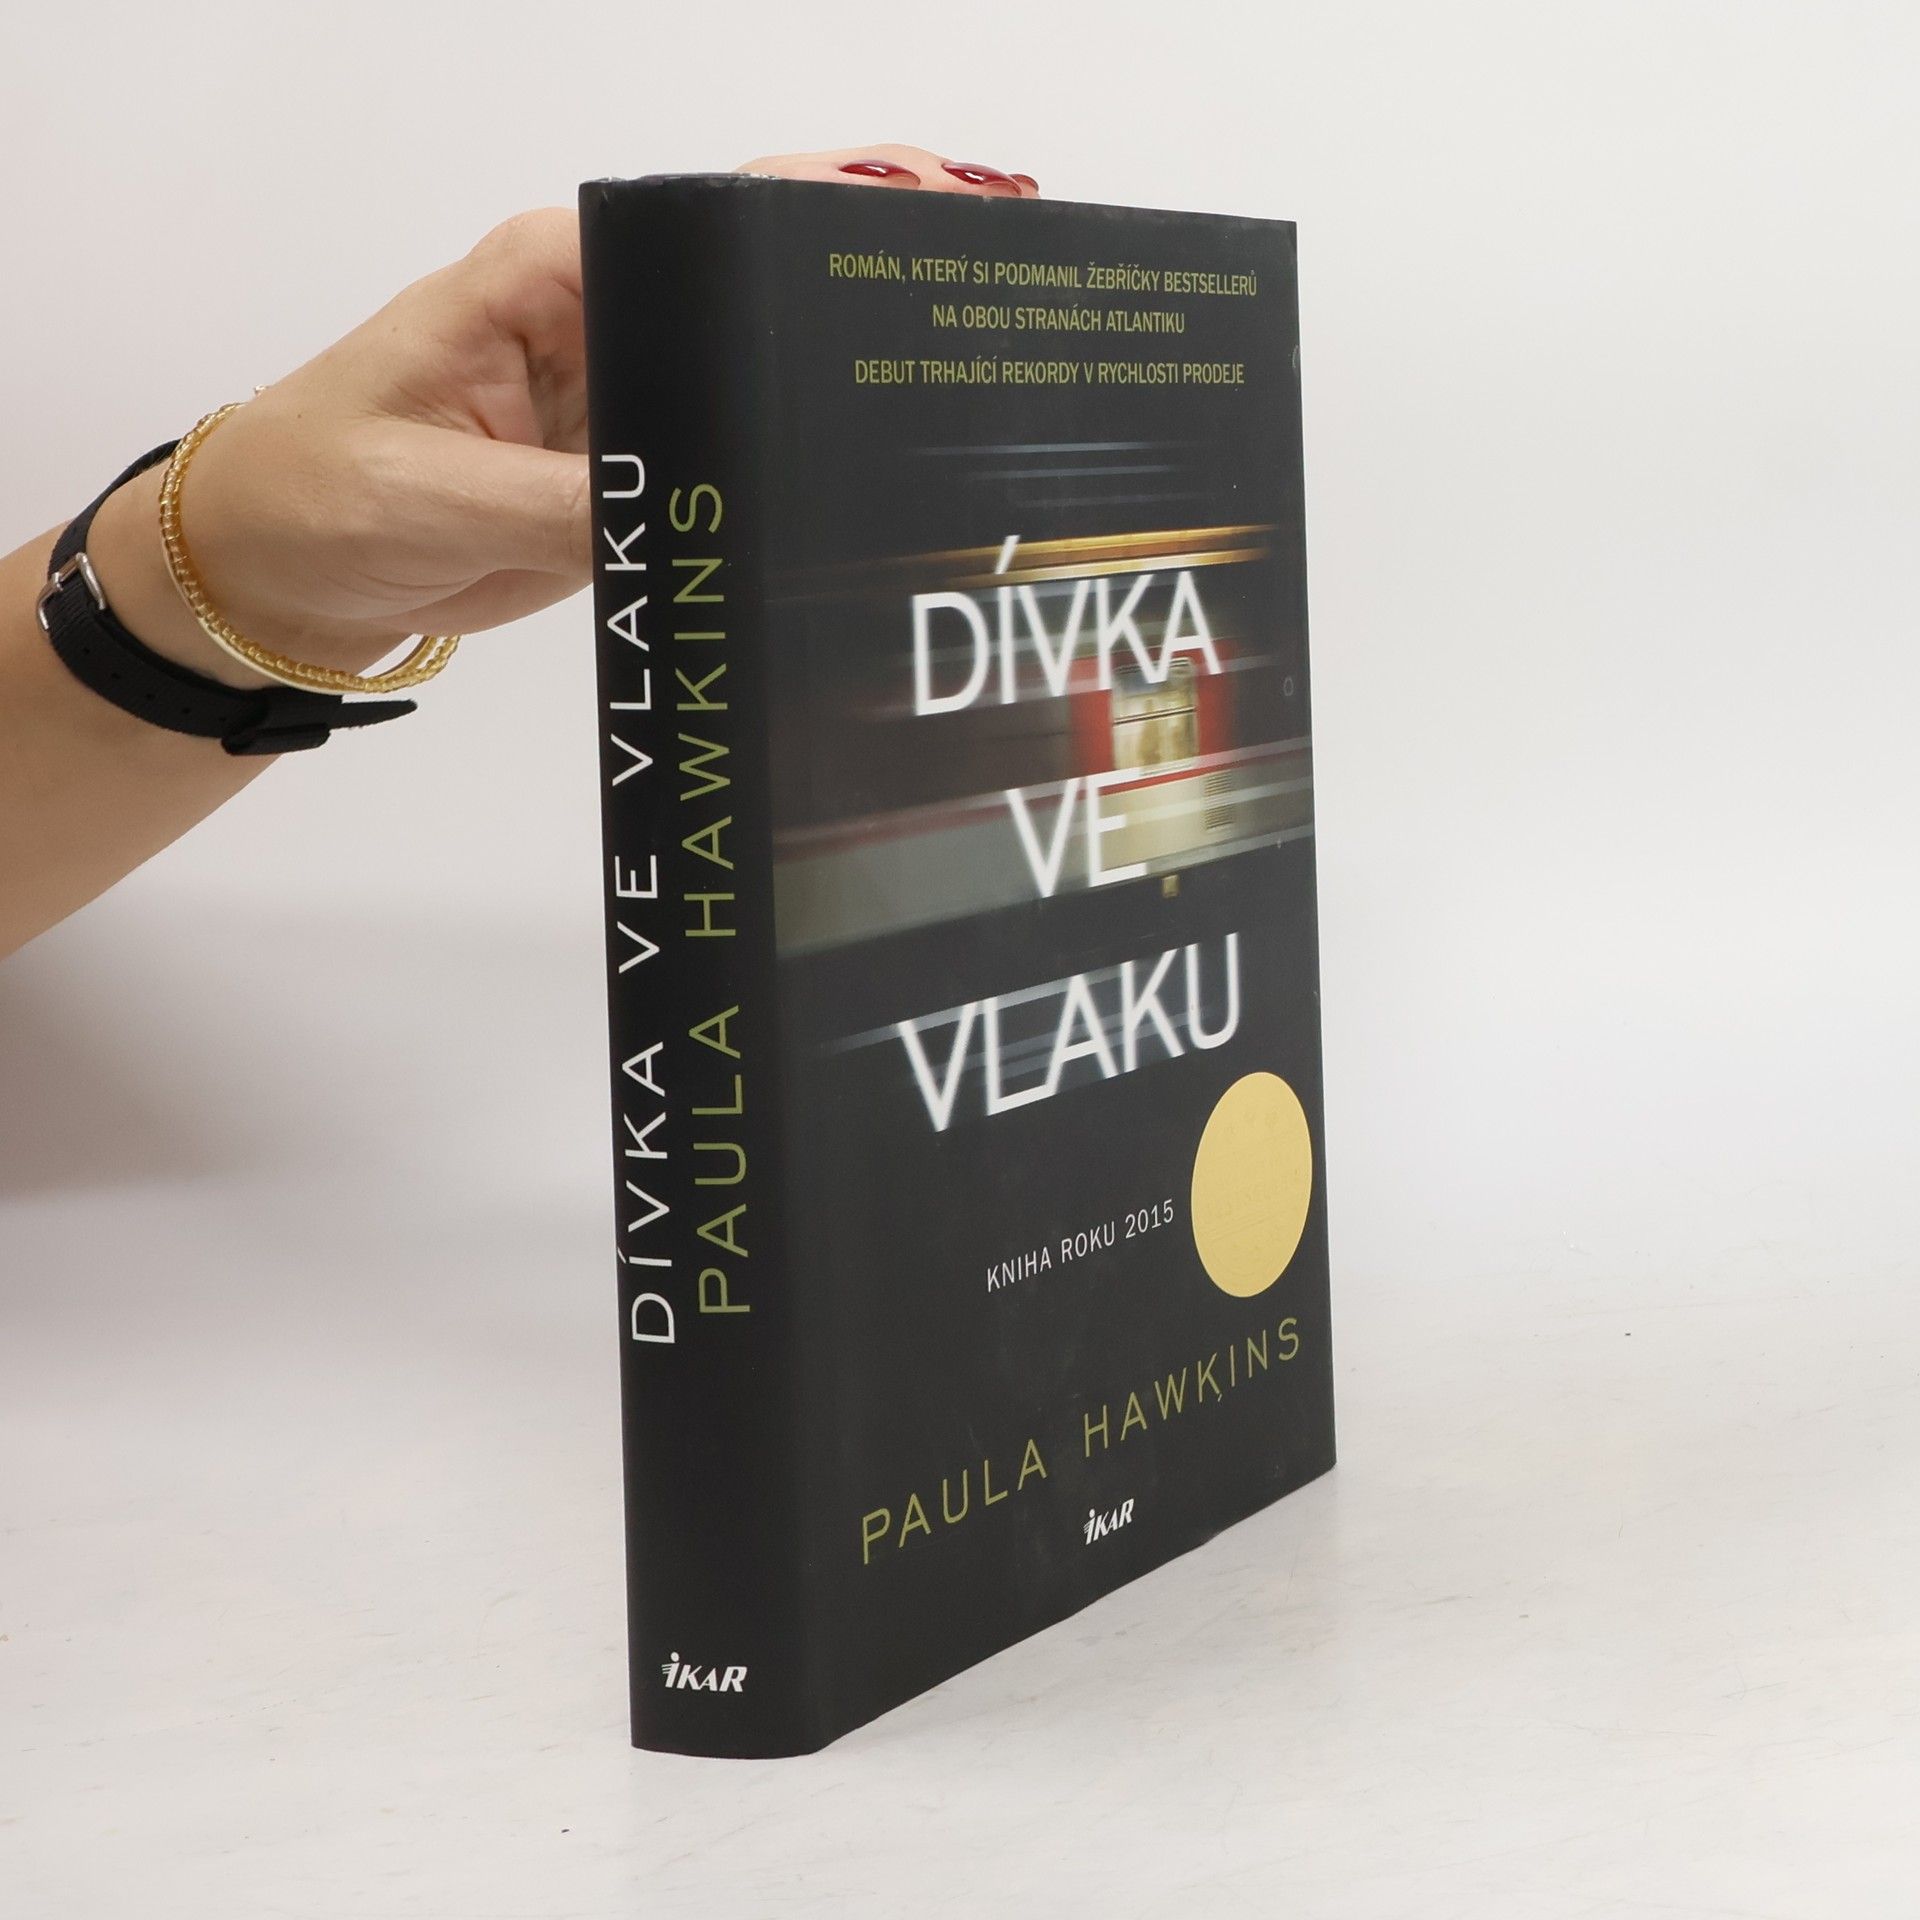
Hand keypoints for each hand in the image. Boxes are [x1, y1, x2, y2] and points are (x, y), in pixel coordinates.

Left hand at [85, 144, 1039, 686]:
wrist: (277, 576)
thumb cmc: (318, 490)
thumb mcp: (434, 491)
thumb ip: (569, 503)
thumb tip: (702, 520)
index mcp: (551, 277)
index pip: (709, 225)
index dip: (825, 213)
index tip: (930, 220)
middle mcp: (601, 326)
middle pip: (754, 293)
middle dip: (861, 291)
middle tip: (984, 314)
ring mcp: (622, 407)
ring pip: (751, 386)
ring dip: (834, 391)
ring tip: (953, 402)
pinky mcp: (626, 481)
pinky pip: (723, 469)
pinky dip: (784, 478)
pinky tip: (857, 496)